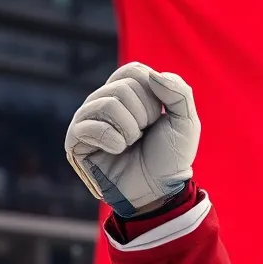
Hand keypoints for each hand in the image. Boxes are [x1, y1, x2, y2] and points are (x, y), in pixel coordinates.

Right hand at [65, 61, 199, 216]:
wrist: (159, 191)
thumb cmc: (170, 157)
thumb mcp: (186, 123)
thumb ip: (179, 93)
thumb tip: (152, 75)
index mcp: (126, 91)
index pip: (135, 71)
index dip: (154, 96)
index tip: (159, 118)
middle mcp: (103, 101)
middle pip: (123, 88)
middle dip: (145, 116)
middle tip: (144, 136)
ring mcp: (87, 119)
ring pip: (108, 104)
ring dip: (131, 129)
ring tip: (132, 144)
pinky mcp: (76, 140)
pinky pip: (89, 125)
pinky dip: (113, 139)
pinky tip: (118, 150)